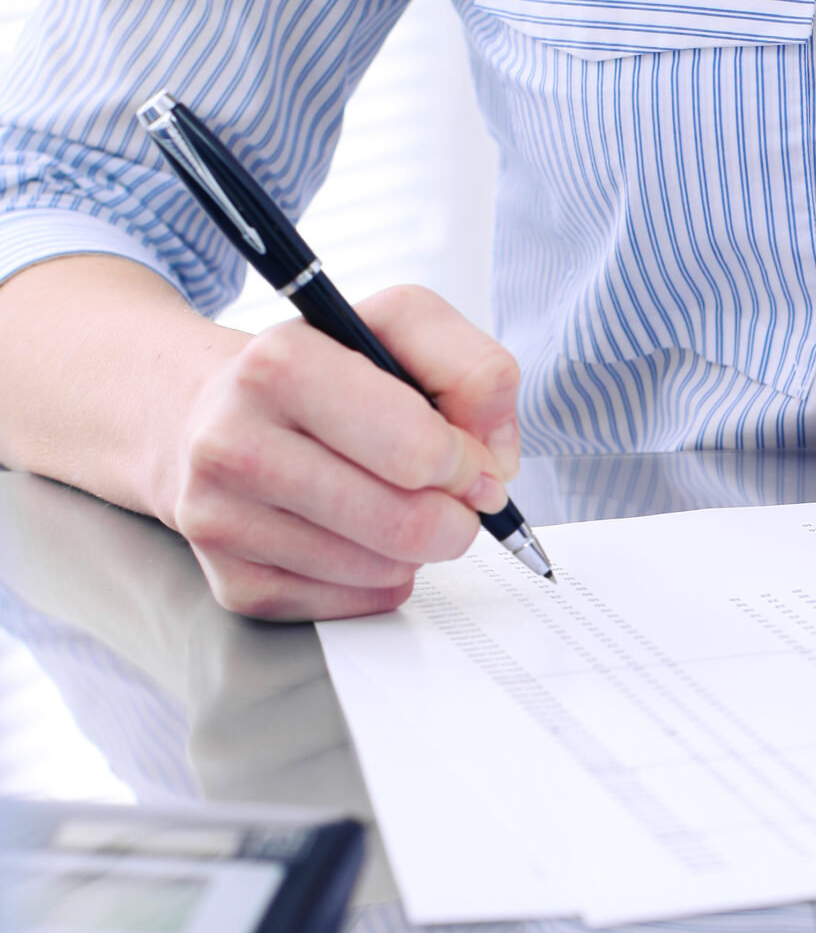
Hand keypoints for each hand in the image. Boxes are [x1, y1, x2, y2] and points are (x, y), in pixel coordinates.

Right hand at [169, 285, 520, 621]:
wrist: (205, 416)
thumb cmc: (318, 375)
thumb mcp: (398, 329)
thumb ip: (473, 369)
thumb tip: (493, 465)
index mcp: (278, 364)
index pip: (417, 449)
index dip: (464, 461)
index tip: (462, 456)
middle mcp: (233, 444)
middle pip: (407, 524)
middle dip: (455, 516)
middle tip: (449, 496)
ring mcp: (223, 522)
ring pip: (385, 571)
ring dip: (417, 547)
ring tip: (393, 504)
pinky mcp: (235, 584)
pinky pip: (355, 604)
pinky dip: (380, 576)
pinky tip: (357, 536)